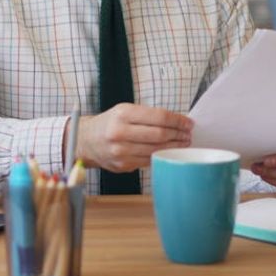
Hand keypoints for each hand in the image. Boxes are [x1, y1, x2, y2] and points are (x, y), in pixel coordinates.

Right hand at [71, 103, 192, 173]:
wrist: (86, 141)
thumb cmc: (110, 123)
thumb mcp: (124, 111)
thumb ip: (147, 115)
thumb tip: (177, 122)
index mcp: (123, 114)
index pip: (159, 117)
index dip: (177, 121)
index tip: (188, 123)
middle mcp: (120, 132)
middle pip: (160, 135)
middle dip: (179, 135)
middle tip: (188, 134)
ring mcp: (121, 151)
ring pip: (157, 150)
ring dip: (174, 147)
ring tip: (183, 143)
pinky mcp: (123, 165)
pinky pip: (149, 160)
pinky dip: (162, 156)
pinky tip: (169, 152)